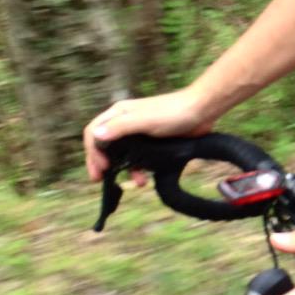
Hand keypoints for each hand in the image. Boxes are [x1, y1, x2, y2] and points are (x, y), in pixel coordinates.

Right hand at [83, 88, 214, 181]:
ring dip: (124, 169)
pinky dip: (139, 168)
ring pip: (122, 154)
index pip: (94, 132)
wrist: (202, 112)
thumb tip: (96, 135)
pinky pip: (139, 158)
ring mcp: (139, 132)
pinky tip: (146, 178)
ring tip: (136, 182)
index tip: (101, 167)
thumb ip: (120, 127)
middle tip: (100, 180)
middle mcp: (125, 122)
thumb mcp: (144, 120)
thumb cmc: (173, 112)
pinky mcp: (152, 142)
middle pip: (104, 145)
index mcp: (119, 113)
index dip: (92, 151)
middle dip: (102, 162)